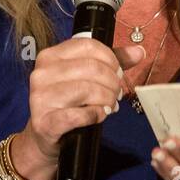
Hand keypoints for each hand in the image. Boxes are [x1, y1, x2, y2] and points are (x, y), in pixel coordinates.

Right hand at [18, 37, 145, 165]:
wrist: (45, 134)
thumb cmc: (67, 102)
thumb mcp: (85, 77)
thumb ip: (111, 62)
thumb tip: (138, 52)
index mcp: (50, 56)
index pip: (88, 46)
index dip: (111, 59)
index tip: (118, 72)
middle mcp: (42, 74)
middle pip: (92, 68)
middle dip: (113, 82)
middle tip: (117, 93)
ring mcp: (41, 98)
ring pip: (87, 90)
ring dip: (107, 99)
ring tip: (110, 105)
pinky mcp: (46, 122)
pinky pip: (80, 115)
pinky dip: (96, 115)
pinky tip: (99, 115)